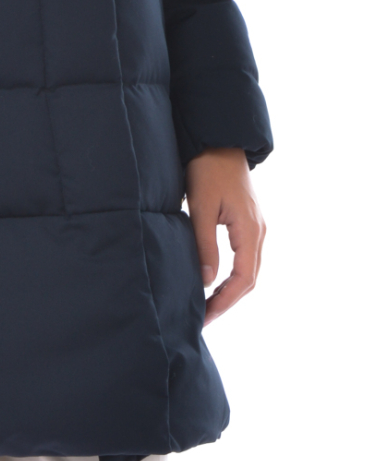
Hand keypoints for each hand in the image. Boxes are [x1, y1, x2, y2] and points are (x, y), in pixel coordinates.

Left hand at [185, 148, 265, 324]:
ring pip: (249, 270)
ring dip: (231, 290)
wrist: (218, 142)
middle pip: (250, 279)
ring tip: (207, 306)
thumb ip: (204, 245)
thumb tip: (206, 282)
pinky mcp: (248, 223)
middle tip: (204, 318)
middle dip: (228, 301)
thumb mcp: (200, 208)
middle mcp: (259, 232)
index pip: (244, 279)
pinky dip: (233, 276)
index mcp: (250, 230)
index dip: (225, 301)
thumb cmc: (207, 170)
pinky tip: (215, 283)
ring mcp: (256, 227)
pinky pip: (245, 258)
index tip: (205, 316)